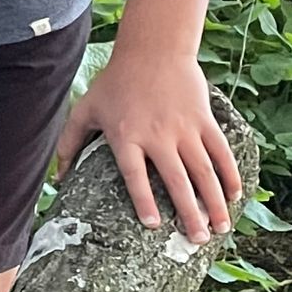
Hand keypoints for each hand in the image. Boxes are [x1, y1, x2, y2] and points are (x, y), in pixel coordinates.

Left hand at [54, 49, 239, 241]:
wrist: (153, 50)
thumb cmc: (115, 82)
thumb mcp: (85, 109)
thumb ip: (69, 143)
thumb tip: (58, 179)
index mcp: (126, 137)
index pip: (135, 175)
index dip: (144, 200)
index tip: (153, 225)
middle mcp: (157, 136)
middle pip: (176, 180)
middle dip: (189, 213)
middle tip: (196, 240)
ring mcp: (184, 128)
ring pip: (204, 171)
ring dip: (214, 201)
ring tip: (220, 228)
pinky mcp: (204, 120)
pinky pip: (220, 151)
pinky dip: (229, 173)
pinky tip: (234, 196)